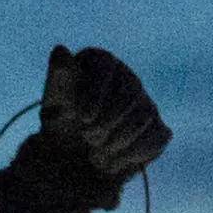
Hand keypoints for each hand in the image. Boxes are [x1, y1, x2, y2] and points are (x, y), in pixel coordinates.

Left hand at [11, 44, 169, 211]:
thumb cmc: (62, 126)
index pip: (107, 66)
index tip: (83, 118)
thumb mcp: (55, 103)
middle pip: (130, 93)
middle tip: (87, 137)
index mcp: (100, 62)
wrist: (73, 162)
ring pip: (144, 115)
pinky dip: (132, 153)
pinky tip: (112, 160)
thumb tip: (60, 51)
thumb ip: (59, 78)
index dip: (96, 93)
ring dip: (117, 140)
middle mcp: (127, 77)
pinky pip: (156, 136)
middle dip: (106, 121)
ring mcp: (146, 103)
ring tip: (96, 150)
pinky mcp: (157, 128)